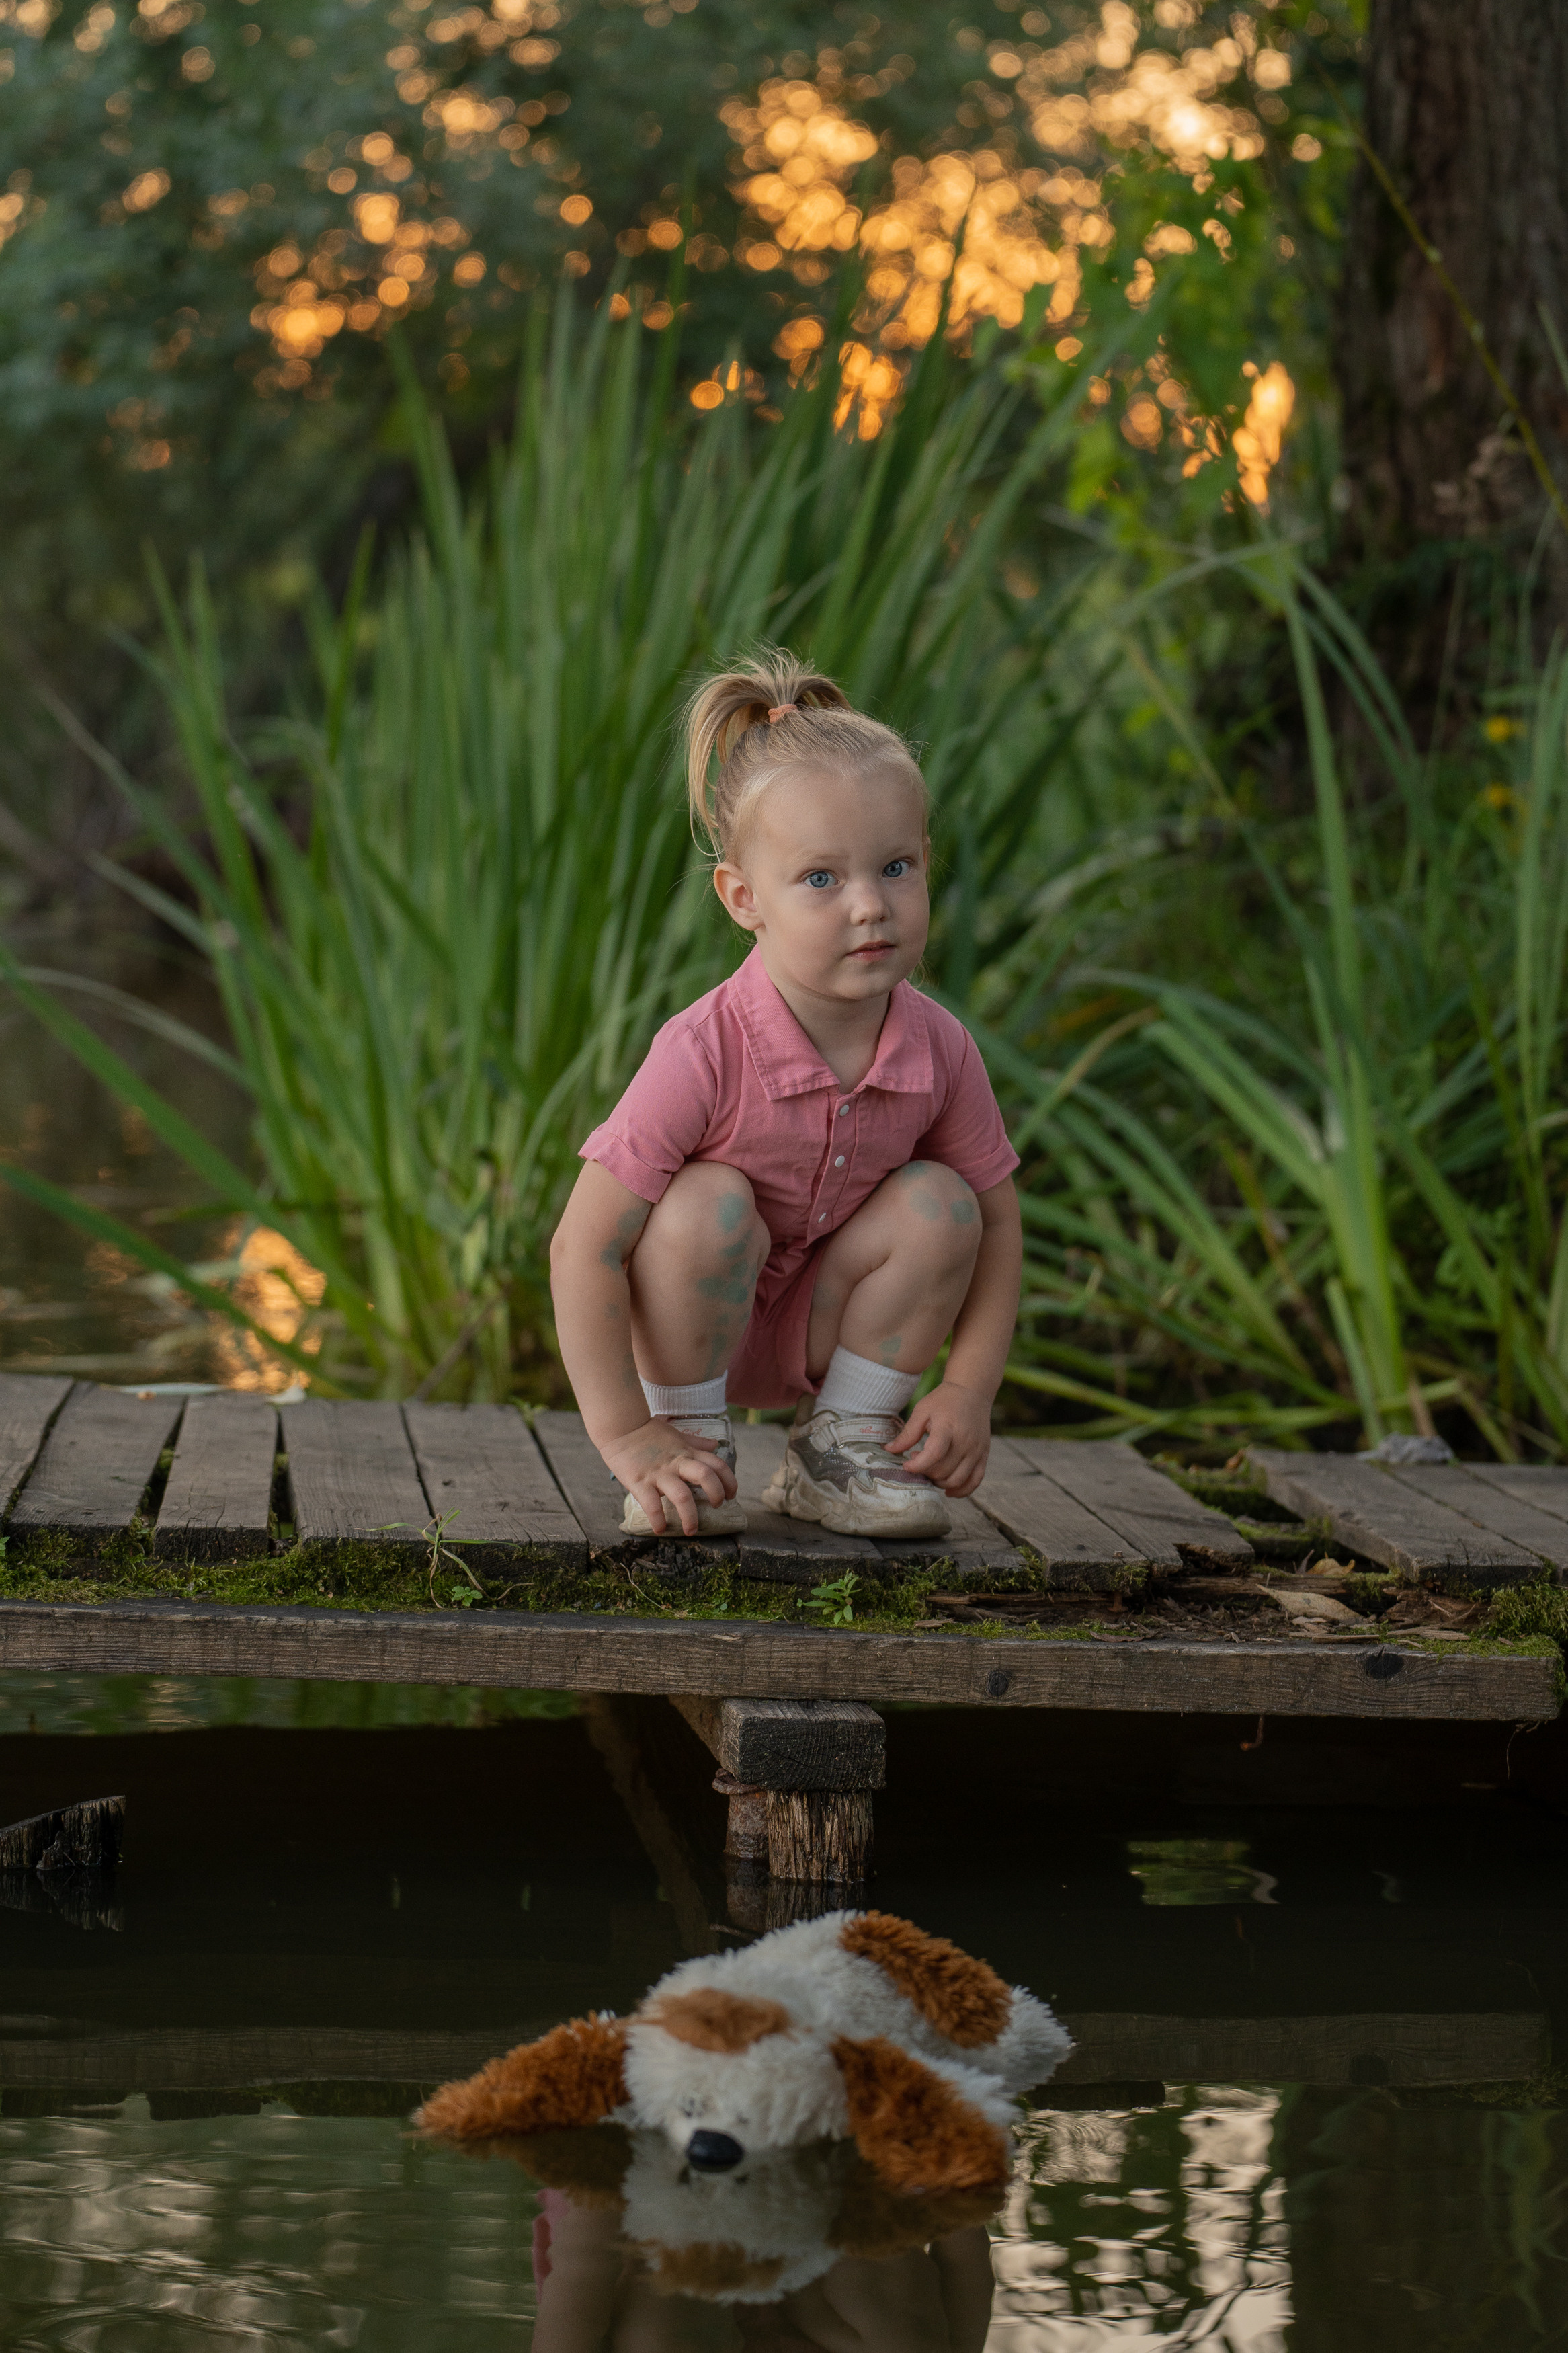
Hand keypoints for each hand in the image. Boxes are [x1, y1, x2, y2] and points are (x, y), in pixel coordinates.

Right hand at [597, 1417, 735, 1536]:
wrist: (620, 1426)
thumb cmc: (648, 1431)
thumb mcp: (676, 1434)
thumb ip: (696, 1443)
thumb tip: (714, 1445)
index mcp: (687, 1452)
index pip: (717, 1464)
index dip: (729, 1480)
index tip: (731, 1494)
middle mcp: (677, 1463)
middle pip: (706, 1477)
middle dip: (716, 1494)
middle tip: (716, 1507)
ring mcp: (659, 1473)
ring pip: (682, 1496)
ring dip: (690, 1516)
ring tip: (691, 1530)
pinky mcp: (640, 1482)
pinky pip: (652, 1505)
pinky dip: (657, 1520)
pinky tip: (660, 1529)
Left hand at [883, 1380, 991, 1496]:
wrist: (972, 1391)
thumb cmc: (944, 1400)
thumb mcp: (922, 1411)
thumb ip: (908, 1433)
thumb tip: (889, 1450)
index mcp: (948, 1428)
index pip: (934, 1455)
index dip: (917, 1466)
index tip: (906, 1465)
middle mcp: (965, 1441)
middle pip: (944, 1471)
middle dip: (925, 1472)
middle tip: (917, 1462)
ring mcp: (977, 1450)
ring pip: (958, 1480)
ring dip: (940, 1483)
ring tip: (930, 1471)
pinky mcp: (984, 1455)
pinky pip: (975, 1481)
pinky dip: (962, 1490)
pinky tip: (948, 1489)